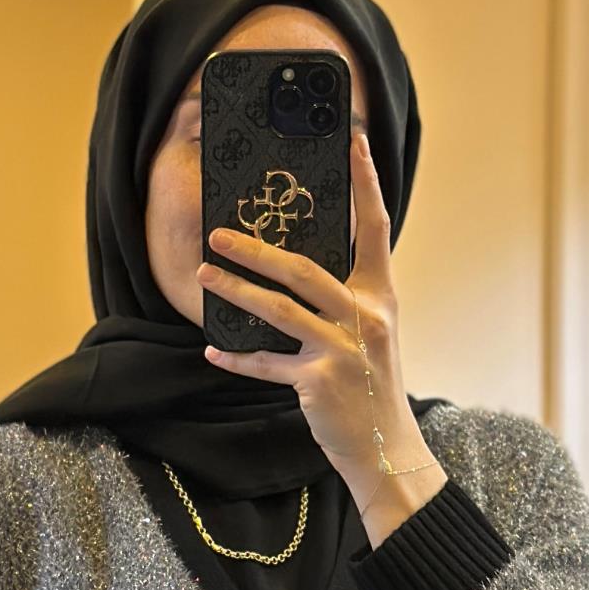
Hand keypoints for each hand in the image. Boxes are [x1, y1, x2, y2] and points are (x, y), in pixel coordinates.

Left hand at [195, 130, 438, 509]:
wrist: (386, 447)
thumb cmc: (371, 385)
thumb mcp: (371, 334)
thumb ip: (343, 300)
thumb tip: (294, 266)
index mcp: (381, 296)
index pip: (375, 228)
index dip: (366, 183)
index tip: (355, 142)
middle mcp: (366, 316)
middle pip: (304, 269)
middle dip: (256, 249)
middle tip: (218, 234)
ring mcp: (343, 349)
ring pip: (278, 309)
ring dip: (235, 291)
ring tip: (203, 276)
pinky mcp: (319, 382)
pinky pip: (267, 363)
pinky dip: (237, 357)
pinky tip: (212, 350)